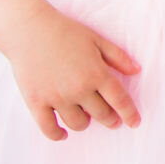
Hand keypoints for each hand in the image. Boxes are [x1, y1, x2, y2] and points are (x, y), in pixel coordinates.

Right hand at [0, 6, 141, 141]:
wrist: (28, 29)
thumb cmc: (65, 31)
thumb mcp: (96, 39)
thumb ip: (118, 57)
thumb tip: (137, 71)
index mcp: (96, 73)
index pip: (120, 101)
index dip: (130, 114)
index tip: (134, 122)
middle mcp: (79, 89)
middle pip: (101, 114)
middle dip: (110, 119)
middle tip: (111, 120)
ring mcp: (57, 97)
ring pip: (78, 124)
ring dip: (85, 123)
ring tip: (86, 117)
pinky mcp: (36, 102)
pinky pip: (49, 128)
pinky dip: (58, 134)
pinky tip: (63, 133)